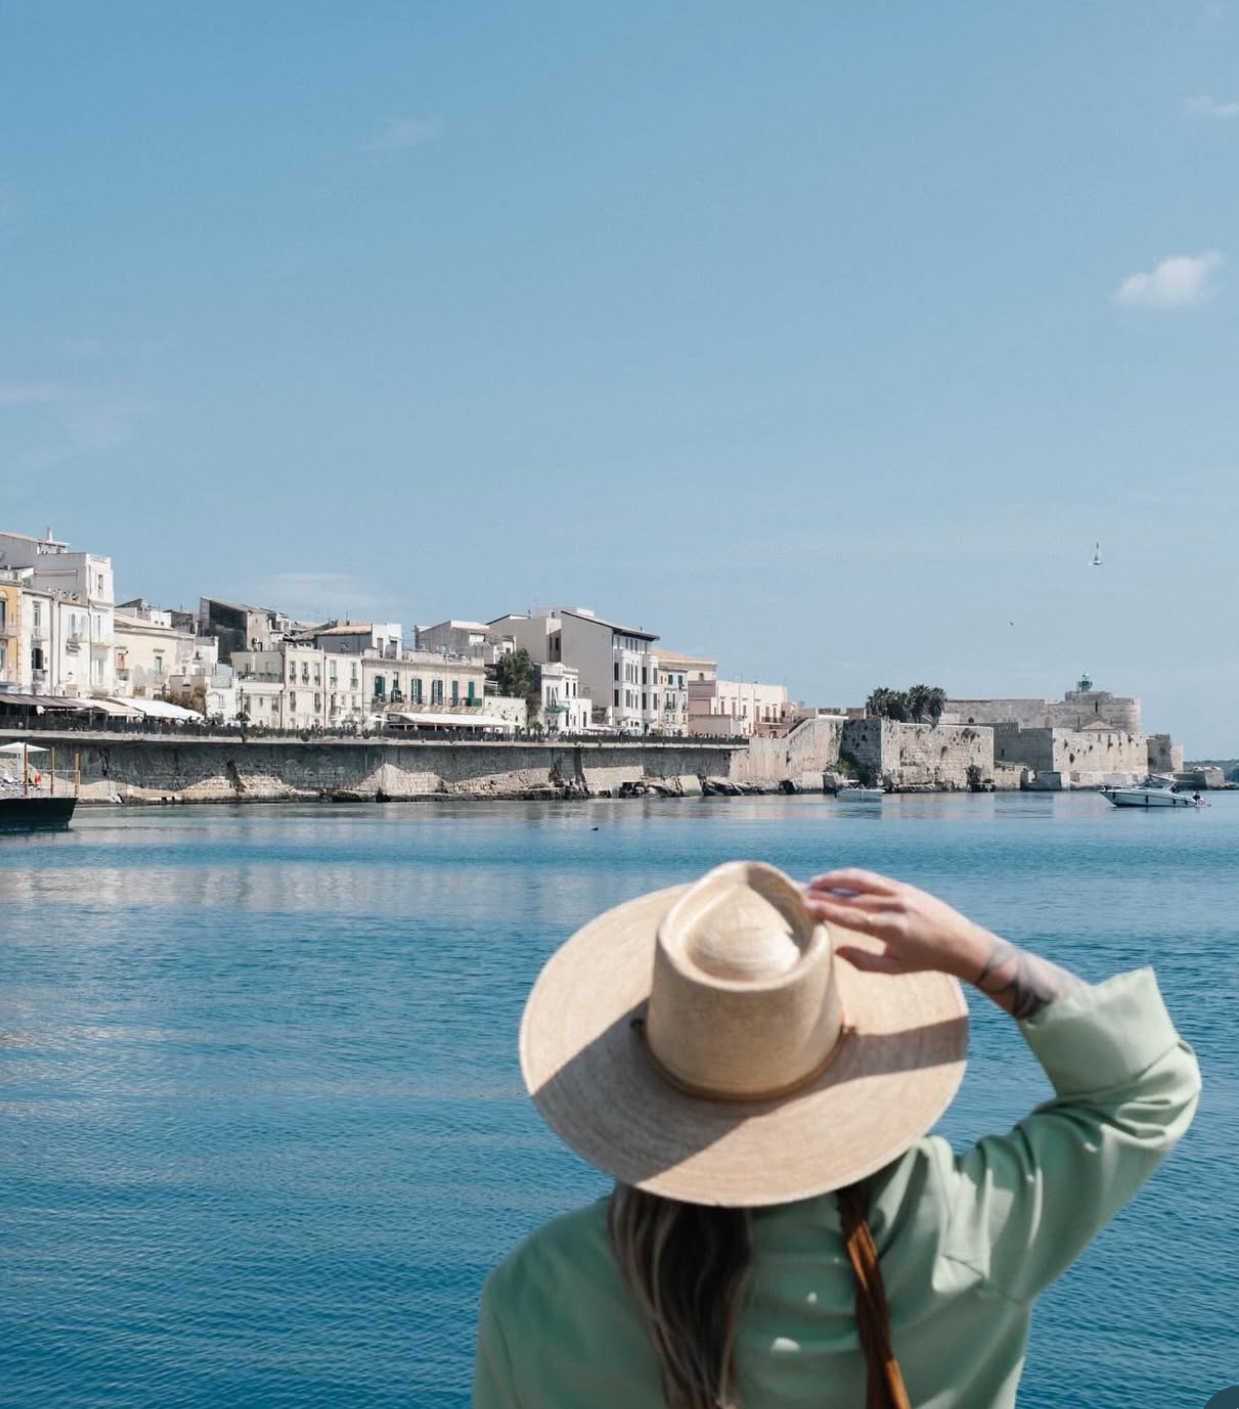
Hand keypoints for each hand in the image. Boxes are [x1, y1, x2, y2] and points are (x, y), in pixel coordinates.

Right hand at [802, 868, 990, 979]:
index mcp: (890, 929)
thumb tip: (836, 949)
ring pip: (860, 881)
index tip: (805, 906)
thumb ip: (864, 961)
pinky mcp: (903, 887)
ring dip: (834, 880)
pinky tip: (837, 879)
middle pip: (850, 897)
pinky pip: (872, 878)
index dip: (826, 910)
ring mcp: (899, 893)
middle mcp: (893, 907)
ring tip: (813, 882)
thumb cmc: (927, 960)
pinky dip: (852, 877)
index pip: (851, 916)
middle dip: (823, 894)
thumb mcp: (895, 968)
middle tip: (798, 892)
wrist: (961, 942)